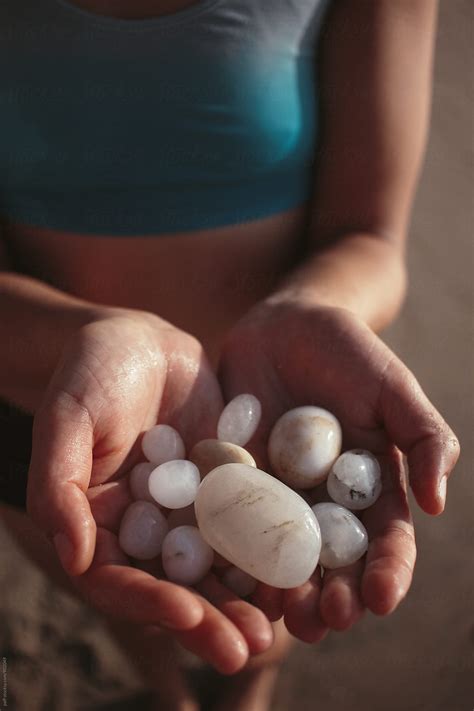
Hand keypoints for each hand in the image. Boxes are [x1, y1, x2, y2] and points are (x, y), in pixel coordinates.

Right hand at [26, 308, 272, 671]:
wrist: (142, 339)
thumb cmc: (91, 371)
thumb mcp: (68, 417)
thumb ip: (60, 484)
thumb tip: (75, 558)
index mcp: (101, 524)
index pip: (119, 580)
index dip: (150, 603)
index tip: (188, 616)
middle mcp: (147, 528)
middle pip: (176, 586)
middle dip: (211, 618)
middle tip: (248, 645)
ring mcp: (190, 510)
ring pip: (219, 563)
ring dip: (248, 595)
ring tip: (284, 618)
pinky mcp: (226, 485)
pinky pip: (250, 522)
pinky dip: (273, 545)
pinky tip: (303, 563)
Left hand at [219, 299, 459, 639]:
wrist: (282, 324)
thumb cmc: (347, 351)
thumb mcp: (392, 386)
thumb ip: (423, 437)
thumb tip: (437, 504)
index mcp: (368, 488)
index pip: (385, 540)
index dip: (387, 571)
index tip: (381, 597)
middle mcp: (322, 503)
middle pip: (331, 563)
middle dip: (331, 596)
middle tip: (324, 621)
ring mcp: (274, 496)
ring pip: (278, 556)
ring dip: (280, 591)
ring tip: (278, 617)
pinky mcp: (231, 482)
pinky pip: (229, 520)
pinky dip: (228, 549)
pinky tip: (224, 574)